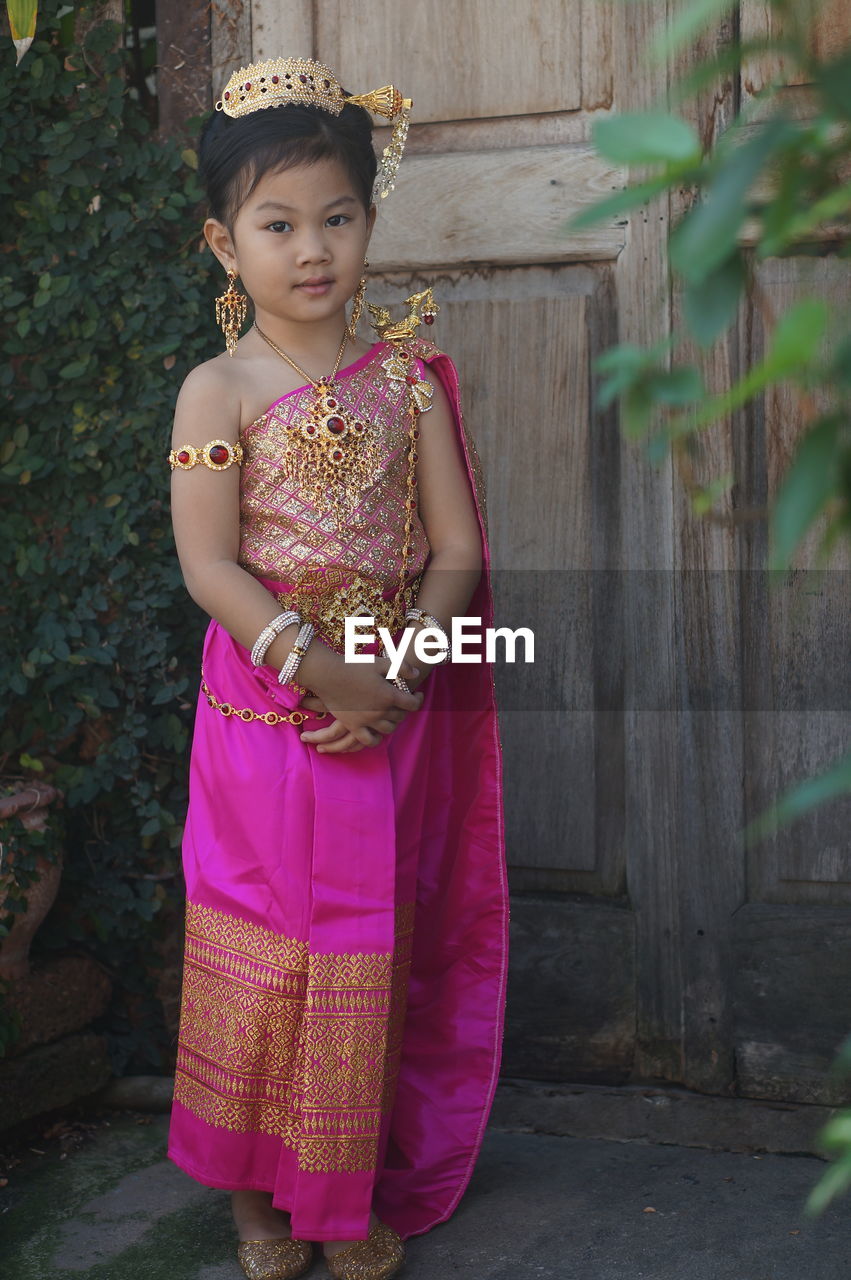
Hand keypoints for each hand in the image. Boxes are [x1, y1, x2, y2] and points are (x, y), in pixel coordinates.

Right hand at [299, 653, 423, 753]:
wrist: (328, 674)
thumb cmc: (353, 665)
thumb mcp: (380, 662)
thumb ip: (401, 667)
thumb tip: (416, 673)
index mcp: (389, 695)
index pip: (413, 704)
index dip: (418, 699)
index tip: (417, 694)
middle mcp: (381, 711)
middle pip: (401, 716)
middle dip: (404, 710)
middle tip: (402, 703)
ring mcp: (367, 721)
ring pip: (388, 729)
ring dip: (392, 724)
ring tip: (390, 717)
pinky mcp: (353, 726)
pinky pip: (368, 741)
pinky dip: (375, 740)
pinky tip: (376, 733)